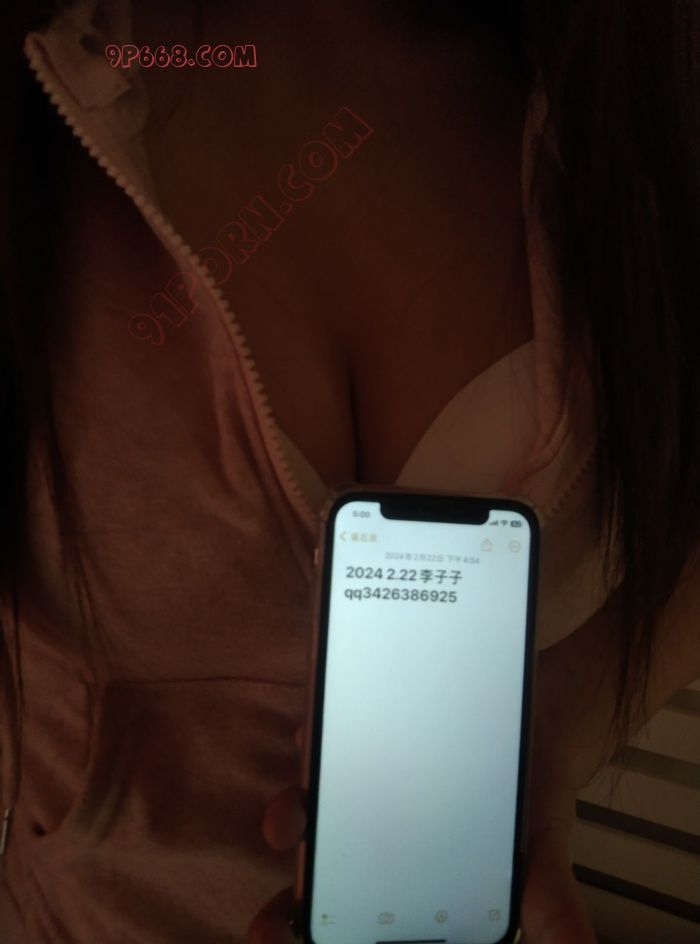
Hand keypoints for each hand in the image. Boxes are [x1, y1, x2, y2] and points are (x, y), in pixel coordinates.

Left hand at [248, 668, 598, 943]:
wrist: (539, 713)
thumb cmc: (530, 795)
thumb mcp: (542, 854)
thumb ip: (551, 904)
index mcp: (410, 878)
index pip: (358, 919)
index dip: (317, 936)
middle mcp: (378, 833)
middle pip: (322, 872)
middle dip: (292, 898)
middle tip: (271, 923)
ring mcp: (365, 780)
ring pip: (314, 807)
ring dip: (289, 817)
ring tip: (285, 826)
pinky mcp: (365, 729)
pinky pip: (330, 736)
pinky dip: (313, 740)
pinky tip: (308, 738)